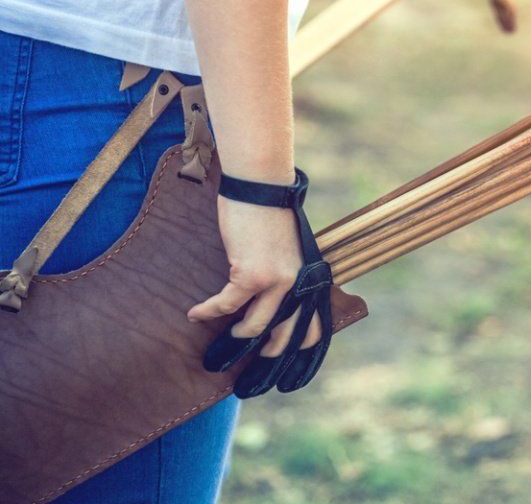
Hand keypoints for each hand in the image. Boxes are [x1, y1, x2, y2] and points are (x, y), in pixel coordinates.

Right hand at [187, 195, 322, 357]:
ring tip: (223, 340)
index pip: (314, 327)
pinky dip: (208, 311)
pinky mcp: (250, 275)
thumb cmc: (271, 213)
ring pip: (254, 326)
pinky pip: (226, 304)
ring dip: (237, 335)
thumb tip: (273, 297)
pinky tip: (194, 314)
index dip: (299, 348)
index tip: (284, 363)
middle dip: (267, 353)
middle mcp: (298, 285)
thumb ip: (288, 274)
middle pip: (285, 334)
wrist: (261, 187)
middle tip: (250, 364)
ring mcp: (276, 282)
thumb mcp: (290, 250)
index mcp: (309, 279)